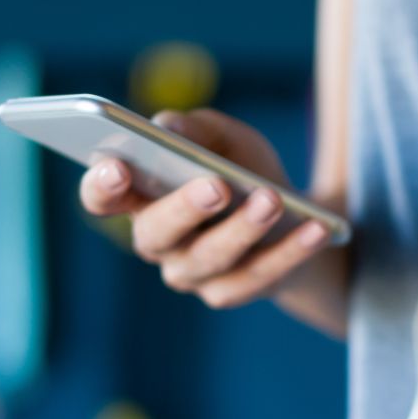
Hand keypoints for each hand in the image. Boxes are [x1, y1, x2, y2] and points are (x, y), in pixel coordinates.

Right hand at [79, 109, 333, 308]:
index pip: (101, 198)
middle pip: (156, 234)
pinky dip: (292, 251)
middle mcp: (157, 243)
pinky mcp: (231, 292)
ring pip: (211, 258)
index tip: (117, 166)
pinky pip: (260, 275)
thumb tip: (168, 126)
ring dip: (243, 229)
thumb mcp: (223, 138)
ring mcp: (192, 274)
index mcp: (139, 197)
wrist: (291, 218)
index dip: (102, 187)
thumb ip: (194, 127)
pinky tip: (317, 227)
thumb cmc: (241, 170)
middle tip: (215, 186)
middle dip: (184, 209)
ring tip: (272, 200)